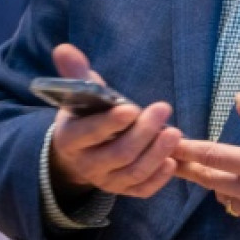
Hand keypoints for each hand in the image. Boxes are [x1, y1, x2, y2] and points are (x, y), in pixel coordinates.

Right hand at [48, 44, 182, 200]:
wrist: (79, 153)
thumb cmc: (84, 116)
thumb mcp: (78, 96)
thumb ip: (76, 74)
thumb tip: (65, 48)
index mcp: (71, 139)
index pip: (89, 133)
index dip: (110, 123)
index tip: (131, 108)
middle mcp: (86, 164)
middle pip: (118, 154)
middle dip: (143, 133)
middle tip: (163, 109)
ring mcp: (105, 181)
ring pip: (133, 172)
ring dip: (156, 154)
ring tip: (174, 133)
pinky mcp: (122, 191)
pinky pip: (142, 190)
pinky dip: (158, 178)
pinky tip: (172, 160)